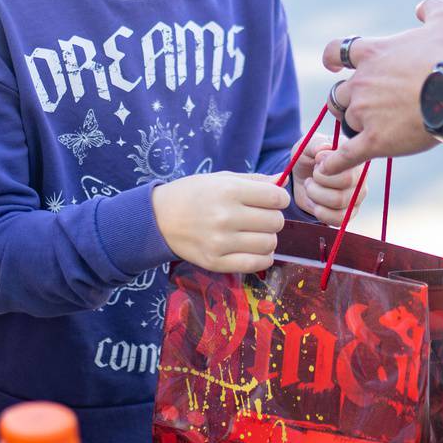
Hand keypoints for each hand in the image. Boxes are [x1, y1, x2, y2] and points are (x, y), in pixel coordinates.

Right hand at [151, 172, 290, 273]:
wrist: (158, 218)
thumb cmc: (193, 193)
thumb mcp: (221, 178)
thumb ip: (254, 179)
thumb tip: (283, 179)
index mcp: (229, 191)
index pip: (276, 197)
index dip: (280, 199)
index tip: (272, 200)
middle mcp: (225, 216)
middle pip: (275, 222)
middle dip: (273, 218)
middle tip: (260, 217)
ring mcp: (220, 242)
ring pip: (269, 244)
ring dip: (268, 239)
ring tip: (256, 234)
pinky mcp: (215, 262)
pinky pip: (255, 264)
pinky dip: (262, 258)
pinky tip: (254, 250)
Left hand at [289, 140, 363, 223]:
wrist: (302, 177)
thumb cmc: (308, 158)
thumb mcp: (306, 146)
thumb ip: (315, 144)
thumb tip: (325, 148)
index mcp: (354, 156)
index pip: (348, 166)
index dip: (327, 168)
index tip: (316, 162)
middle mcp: (361, 176)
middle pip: (345, 184)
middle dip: (319, 183)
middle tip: (312, 177)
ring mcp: (358, 195)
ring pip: (339, 203)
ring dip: (317, 196)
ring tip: (311, 188)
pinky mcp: (351, 212)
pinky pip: (340, 220)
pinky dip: (321, 213)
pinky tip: (315, 204)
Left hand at [317, 0, 442, 176]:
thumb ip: (430, 9)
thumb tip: (421, 7)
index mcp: (371, 53)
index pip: (335, 52)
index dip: (332, 60)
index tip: (333, 66)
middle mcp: (361, 82)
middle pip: (337, 93)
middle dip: (348, 99)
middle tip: (368, 106)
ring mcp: (364, 113)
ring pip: (345, 120)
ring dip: (353, 124)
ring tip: (368, 132)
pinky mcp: (373, 141)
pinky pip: (344, 155)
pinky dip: (333, 163)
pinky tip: (326, 168)